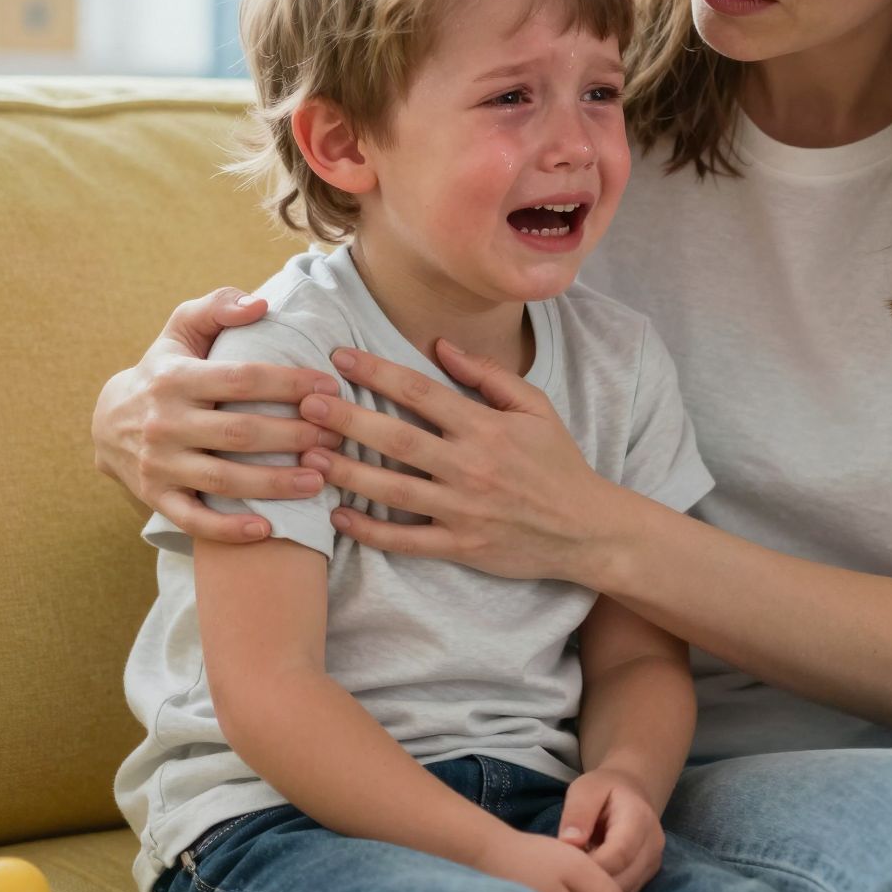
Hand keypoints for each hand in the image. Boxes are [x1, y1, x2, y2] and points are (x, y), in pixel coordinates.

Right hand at [91, 286, 345, 541]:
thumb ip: (218, 307)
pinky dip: (228, 529)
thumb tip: (261, 303)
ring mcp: (158, 464)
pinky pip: (193, 520)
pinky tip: (268, 530)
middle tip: (338, 438)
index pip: (242, 378)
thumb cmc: (164, 369)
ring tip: (320, 479)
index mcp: (175, 377)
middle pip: (240, 433)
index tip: (330, 388)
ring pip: (224, 479)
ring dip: (275, 484)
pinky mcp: (156, 497)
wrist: (106, 421)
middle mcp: (164, 422)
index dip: (290, 383)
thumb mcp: (181, 329)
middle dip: (295, 436)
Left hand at [293, 340, 617, 583]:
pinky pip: (406, 539)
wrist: (586, 529)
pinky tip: (338, 516)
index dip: (377, 372)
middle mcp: (470, 466)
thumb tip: (442, 345)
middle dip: (347, 419)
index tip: (340, 357)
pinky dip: (370, 530)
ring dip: (348, 472)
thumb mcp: (536, 408)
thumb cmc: (559, 464)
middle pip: (397, 438)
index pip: (421, 392)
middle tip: (305, 404)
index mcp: (486, 427)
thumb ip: (488, 375)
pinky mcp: (460, 545)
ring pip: (393, 490)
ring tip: (309, 456)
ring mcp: (462, 509)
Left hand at [560, 768, 666, 891]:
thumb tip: (569, 842)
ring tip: (573, 885)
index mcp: (639, 818)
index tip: (565, 869)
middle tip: (564, 883)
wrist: (630, 792)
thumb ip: (577, 813)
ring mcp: (653, 862)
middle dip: (591, 887)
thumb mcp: (585, 789)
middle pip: (623, 880)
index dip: (591, 867)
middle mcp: (653, 844)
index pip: (618, 854)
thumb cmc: (604, 790)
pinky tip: (585, 889)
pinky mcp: (647, 876)